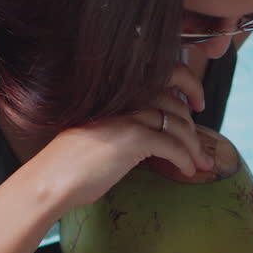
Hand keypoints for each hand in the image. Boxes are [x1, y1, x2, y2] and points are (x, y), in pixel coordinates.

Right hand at [42, 63, 211, 208]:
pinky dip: (186, 159)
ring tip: (200, 164)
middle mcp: (125, 98)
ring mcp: (130, 115)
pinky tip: (187, 170)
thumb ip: (128, 126)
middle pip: (176, 104)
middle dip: (194, 127)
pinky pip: (173, 146)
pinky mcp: (134, 136)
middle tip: (201, 149)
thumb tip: (157, 137)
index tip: (196, 105)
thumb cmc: (72, 163)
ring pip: (178, 125)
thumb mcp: (103, 134)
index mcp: (118, 93)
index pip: (165, 73)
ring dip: (194, 147)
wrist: (51, 178)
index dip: (188, 85)